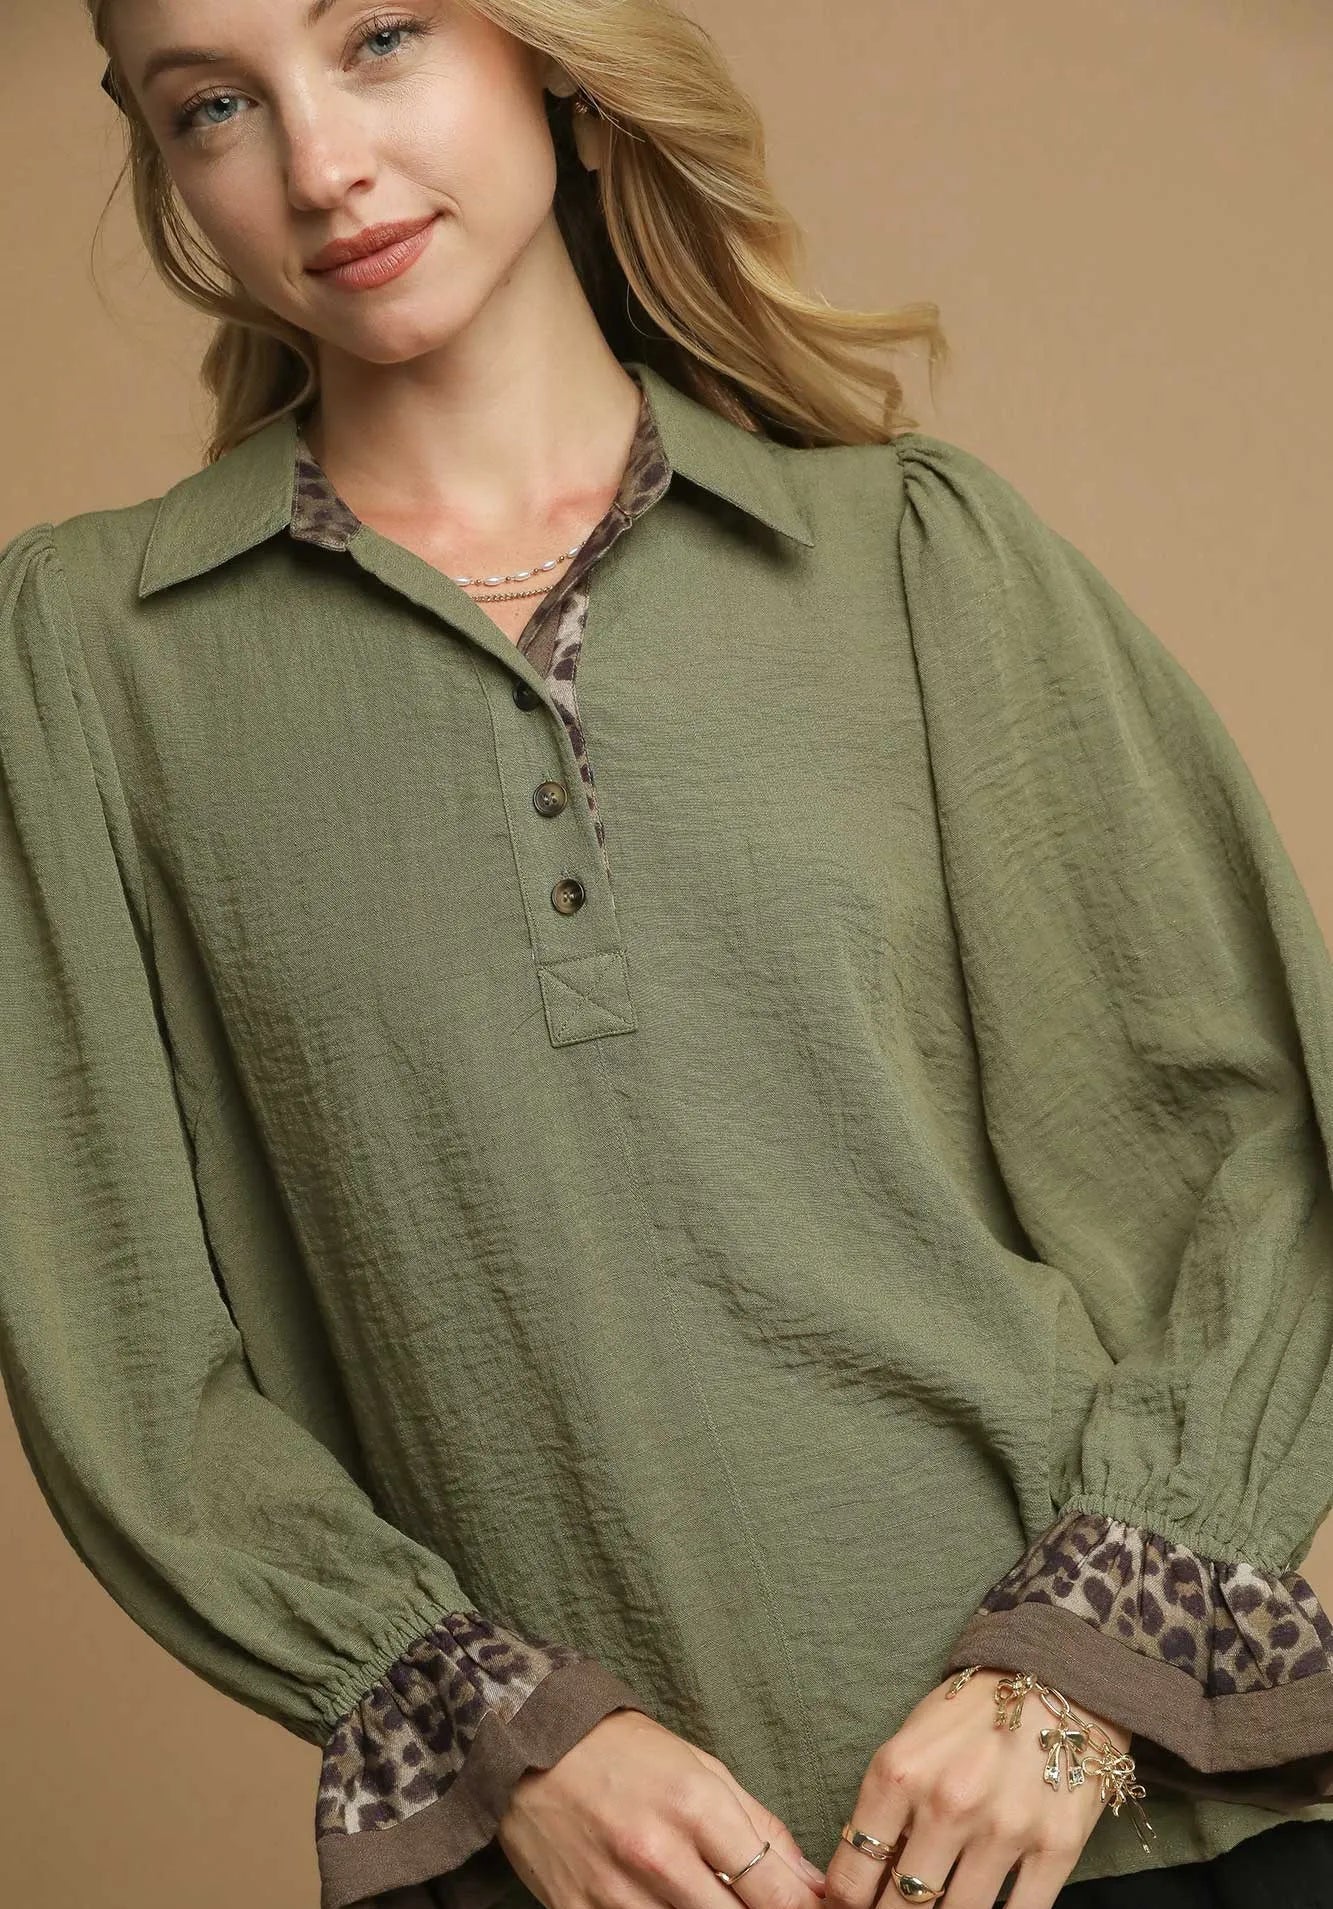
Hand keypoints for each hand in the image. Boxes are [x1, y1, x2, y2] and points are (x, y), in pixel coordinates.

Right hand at [497, 1707, 828, 1908]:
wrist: (526, 1743)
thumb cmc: (624, 1751)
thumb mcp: (702, 1767)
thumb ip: (761, 1828)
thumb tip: (812, 1885)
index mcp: (695, 1805)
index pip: (774, 1890)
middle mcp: (656, 1854)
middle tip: (758, 1905)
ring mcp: (612, 1893)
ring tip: (705, 1900)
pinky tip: (664, 1907)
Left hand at [823, 1668, 1131, 1908]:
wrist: (1057, 1675)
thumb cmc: (972, 1713)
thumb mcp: (911, 1742)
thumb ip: (886, 1808)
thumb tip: (862, 1879)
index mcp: (899, 1774)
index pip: (852, 1876)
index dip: (845, 1906)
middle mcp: (947, 1804)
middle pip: (902, 1908)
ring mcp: (1004, 1830)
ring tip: (940, 1906)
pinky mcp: (1056, 1848)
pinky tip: (988, 1907)